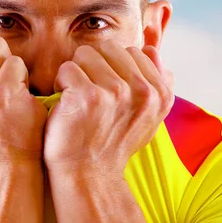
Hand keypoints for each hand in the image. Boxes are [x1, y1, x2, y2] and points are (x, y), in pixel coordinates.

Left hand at [43, 40, 174, 172]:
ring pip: (85, 55)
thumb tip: (152, 49)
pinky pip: (67, 68)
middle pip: (108, 48)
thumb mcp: (147, 117)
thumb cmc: (113, 142)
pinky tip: (67, 105)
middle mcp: (143, 92)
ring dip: (76, 74)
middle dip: (93, 66)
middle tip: (90, 95)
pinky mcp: (88, 96)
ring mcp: (116, 92)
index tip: (109, 95)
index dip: (113, 69)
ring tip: (79, 99)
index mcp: (160, 93)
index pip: (132, 51)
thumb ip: (156, 83)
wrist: (89, 174)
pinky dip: (61, 84)